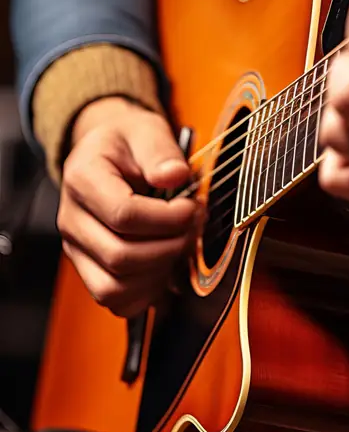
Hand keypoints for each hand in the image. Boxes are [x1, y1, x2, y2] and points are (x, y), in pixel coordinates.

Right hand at [58, 97, 196, 317]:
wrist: (107, 153)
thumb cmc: (127, 143)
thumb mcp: (146, 130)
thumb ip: (161, 151)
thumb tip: (175, 176)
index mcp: (82, 180)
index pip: (123, 215)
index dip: (167, 219)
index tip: (192, 207)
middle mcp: (72, 219)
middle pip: (119, 257)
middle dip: (168, 247)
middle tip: (192, 228)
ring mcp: (77, 249)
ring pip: (114, 288)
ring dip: (157, 273)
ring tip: (178, 246)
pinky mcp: (89, 268)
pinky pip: (115, 301)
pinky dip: (145, 293)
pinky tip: (164, 266)